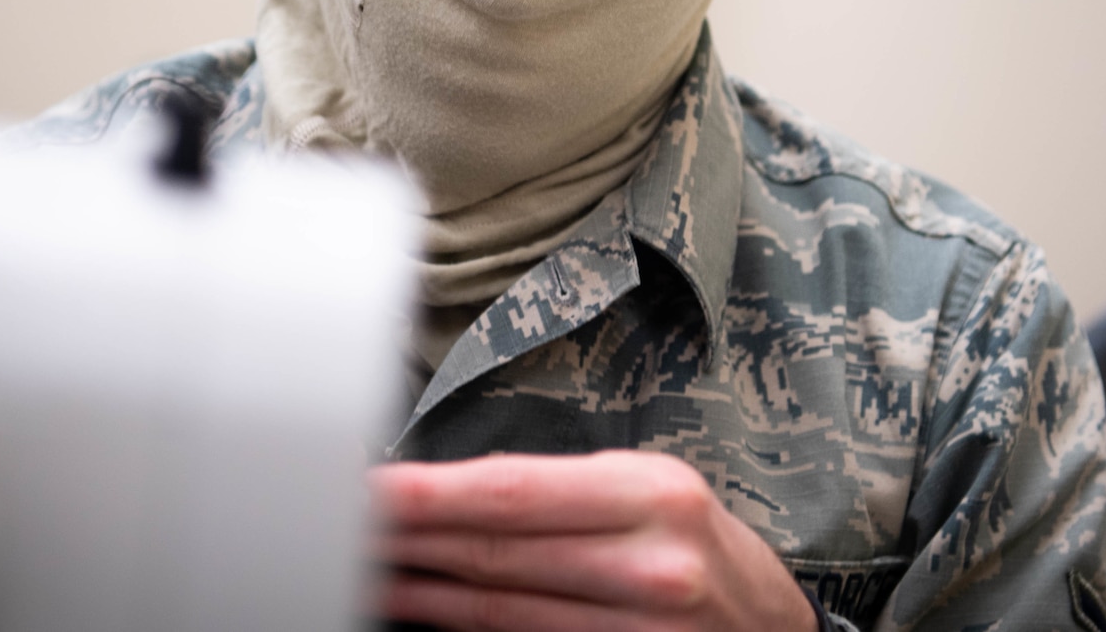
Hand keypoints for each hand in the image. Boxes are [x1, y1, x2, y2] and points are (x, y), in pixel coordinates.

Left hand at [370, 450, 818, 631]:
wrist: (770, 627)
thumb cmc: (696, 544)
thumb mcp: (646, 488)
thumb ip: (558, 489)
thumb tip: (444, 491)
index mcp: (652, 495)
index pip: (512, 494)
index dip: (427, 494)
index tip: (363, 488)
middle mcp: (650, 569)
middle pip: (493, 557)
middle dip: (405, 540)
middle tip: (335, 523)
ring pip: (495, 614)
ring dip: (416, 591)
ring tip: (360, 567)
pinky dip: (460, 628)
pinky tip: (419, 607)